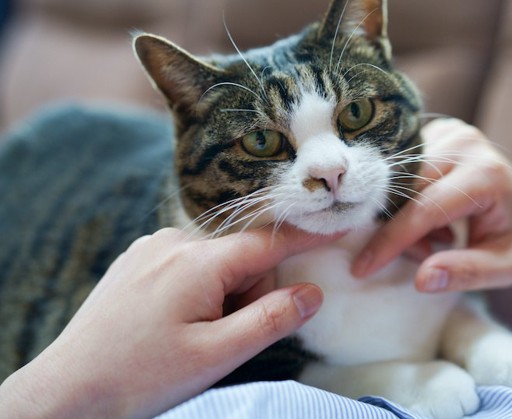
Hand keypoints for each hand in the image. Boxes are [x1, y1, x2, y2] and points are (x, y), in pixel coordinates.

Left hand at [0, 227, 336, 417]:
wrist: (68, 390)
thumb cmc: (142, 377)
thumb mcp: (216, 356)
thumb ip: (270, 320)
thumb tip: (313, 293)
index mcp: (197, 262)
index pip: (268, 242)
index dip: (306, 238)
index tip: (338, 228)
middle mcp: (173, 241)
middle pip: (241, 256)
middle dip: (251, 289)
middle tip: (229, 335)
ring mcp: (151, 248)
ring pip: (216, 260)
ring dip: (225, 291)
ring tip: (195, 334)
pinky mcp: (137, 259)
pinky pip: (188, 263)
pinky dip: (200, 287)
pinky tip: (176, 322)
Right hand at [352, 118, 511, 292]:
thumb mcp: (505, 269)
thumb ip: (466, 273)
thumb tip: (421, 280)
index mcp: (486, 174)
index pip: (424, 209)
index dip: (391, 241)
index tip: (361, 268)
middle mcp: (465, 143)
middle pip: (404, 190)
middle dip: (399, 230)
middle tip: (424, 255)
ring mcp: (450, 132)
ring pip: (397, 180)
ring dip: (403, 215)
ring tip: (439, 237)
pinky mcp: (437, 132)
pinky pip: (401, 170)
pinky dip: (406, 199)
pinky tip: (432, 216)